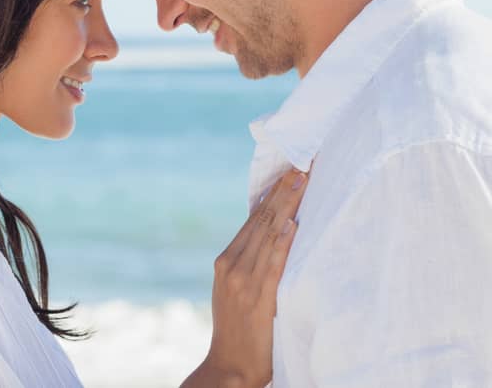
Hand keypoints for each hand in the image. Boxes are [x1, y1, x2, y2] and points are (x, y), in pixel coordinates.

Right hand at [184, 167, 307, 387]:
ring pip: (268, 233)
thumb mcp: (235, 291)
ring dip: (288, 205)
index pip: (253, 218)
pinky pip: (273, 264)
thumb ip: (249, 265)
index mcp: (225, 260)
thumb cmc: (239, 331)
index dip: (273, 193)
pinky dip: (283, 242)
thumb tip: (274, 238)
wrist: (229, 365)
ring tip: (303, 180)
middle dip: (284, 190)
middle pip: (262, 219)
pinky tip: (293, 224)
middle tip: (302, 163)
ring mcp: (242, 280)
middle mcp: (231, 264)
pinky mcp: (258, 296)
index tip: (289, 170)